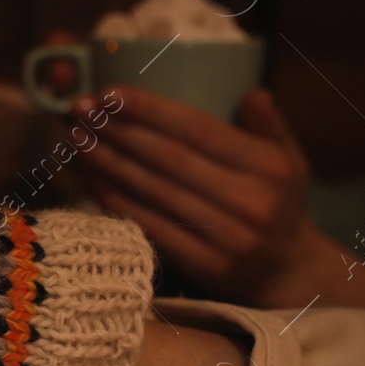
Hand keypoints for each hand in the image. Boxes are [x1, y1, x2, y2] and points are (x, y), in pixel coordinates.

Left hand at [72, 85, 364, 312]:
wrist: (286, 272)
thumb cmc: (277, 203)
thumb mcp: (289, 161)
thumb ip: (270, 126)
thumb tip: (253, 93)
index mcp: (270, 166)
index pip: (197, 128)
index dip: (149, 108)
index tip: (109, 93)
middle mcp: (251, 201)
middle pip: (167, 158)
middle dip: (117, 130)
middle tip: (80, 110)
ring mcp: (227, 236)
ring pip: (152, 190)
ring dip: (107, 161)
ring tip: (76, 137)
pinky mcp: (204, 264)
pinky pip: (149, 224)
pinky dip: (115, 199)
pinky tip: (91, 177)